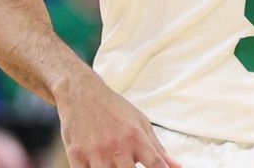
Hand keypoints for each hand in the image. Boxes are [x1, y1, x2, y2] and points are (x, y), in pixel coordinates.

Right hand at [56, 71, 181, 167]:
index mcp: (135, 137)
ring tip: (115, 163)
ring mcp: (95, 153)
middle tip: (130, 164)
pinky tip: (100, 164)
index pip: (156, 165)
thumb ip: (158, 148)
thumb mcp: (140, 123)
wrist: (81, 93)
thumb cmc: (114, 108)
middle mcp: (116, 146)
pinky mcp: (76, 157)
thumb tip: (178, 167)